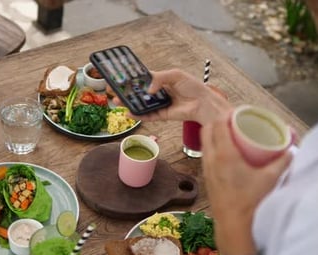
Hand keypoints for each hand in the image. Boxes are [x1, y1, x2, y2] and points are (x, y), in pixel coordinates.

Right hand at [111, 69, 230, 124]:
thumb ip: (159, 78)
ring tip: (117, 102)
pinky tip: (129, 113)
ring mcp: (159, 105)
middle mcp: (158, 93)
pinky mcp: (162, 115)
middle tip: (113, 91)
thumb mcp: (175, 75)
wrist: (204, 102)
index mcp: (161, 81)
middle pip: (138, 93)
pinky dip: (138, 115)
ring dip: (128, 104)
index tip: (119, 79)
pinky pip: (147, 116)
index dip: (131, 80)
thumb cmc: (193, 86)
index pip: (142, 80)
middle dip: (125, 93)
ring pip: (141, 105)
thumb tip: (148, 90)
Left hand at [201, 116, 292, 254]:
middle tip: (233, 121)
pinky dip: (212, 147)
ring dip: (213, 134)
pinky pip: (206, 155)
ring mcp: (207, 169)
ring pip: (205, 142)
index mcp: (225, 155)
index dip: (225, 114)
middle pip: (207, 130)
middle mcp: (212, 159)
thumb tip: (292, 150)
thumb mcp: (271, 179)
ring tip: (229, 134)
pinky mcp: (207, 178)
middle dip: (218, 121)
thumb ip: (283, 162)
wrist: (235, 226)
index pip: (218, 124)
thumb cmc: (252, 202)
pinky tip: (225, 152)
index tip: (236, 112)